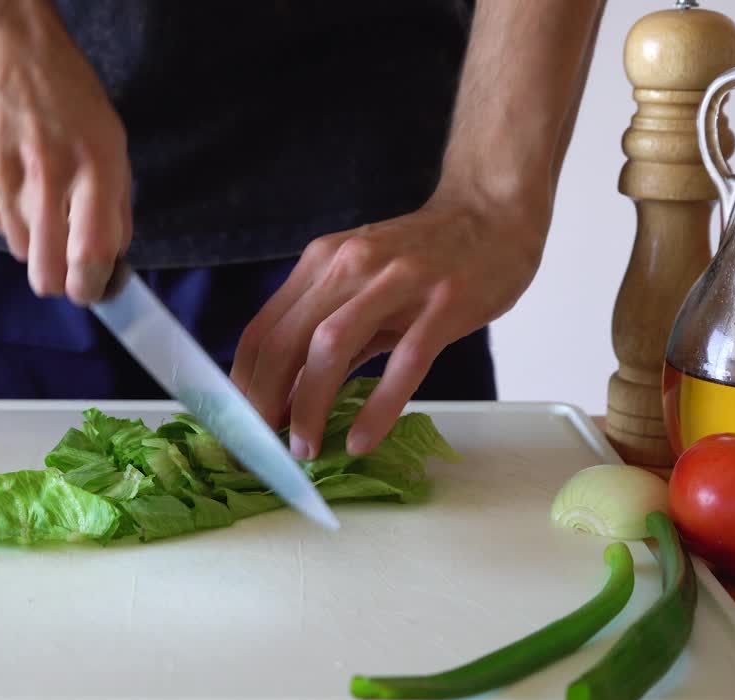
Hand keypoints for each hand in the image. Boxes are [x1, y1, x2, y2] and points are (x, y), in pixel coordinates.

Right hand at [0, 0, 131, 302]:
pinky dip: (12, 216)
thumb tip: (113, 260)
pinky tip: (19, 179)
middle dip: (60, 281)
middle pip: (46, 273)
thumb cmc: (67, 94)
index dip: (91, 287)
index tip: (92, 290)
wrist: (3, 46)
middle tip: (69, 268)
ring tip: (44, 202)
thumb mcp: (112, 140)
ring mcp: (2, 178)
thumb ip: (116, 204)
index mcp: (93, 166)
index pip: (90, 254)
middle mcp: (46, 176)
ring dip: (37, 243)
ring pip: (21, 253)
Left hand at [229, 195, 546, 458]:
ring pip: (330, 347)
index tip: (241, 430)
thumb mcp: (363, 286)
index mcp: (322, 262)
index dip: (243, 386)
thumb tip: (289, 401)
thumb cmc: (425, 259)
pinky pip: (404, 362)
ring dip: (310, 406)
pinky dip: (377, 407)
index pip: (262, 330)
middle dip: (264, 403)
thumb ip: (328, 337)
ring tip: (306, 448)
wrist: (493, 213)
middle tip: (263, 450)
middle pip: (284, 341)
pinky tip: (361, 441)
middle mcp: (350, 265)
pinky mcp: (444, 303)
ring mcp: (397, 282)